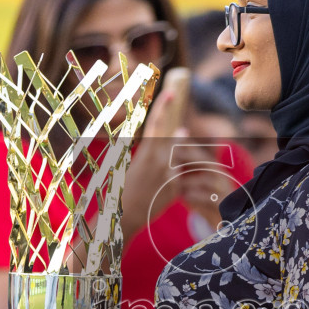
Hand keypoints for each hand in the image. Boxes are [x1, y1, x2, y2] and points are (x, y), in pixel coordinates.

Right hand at [118, 73, 187, 241]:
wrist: (125, 214)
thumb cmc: (125, 188)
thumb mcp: (137, 164)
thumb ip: (161, 148)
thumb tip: (183, 131)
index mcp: (144, 152)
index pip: (155, 124)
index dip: (163, 107)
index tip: (171, 93)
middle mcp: (157, 160)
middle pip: (174, 141)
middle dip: (178, 139)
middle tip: (181, 134)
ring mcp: (168, 174)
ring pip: (180, 159)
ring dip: (176, 160)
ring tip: (163, 171)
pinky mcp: (175, 188)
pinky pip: (180, 177)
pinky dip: (173, 180)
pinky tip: (161, 189)